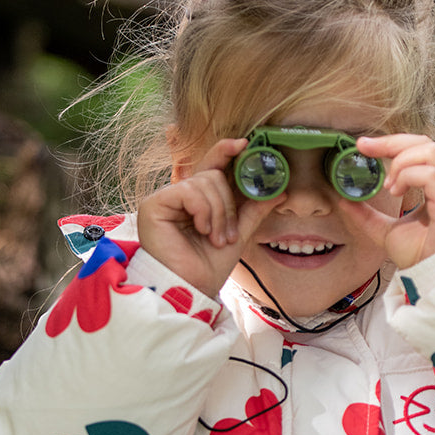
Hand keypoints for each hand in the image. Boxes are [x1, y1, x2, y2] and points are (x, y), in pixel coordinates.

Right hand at [136, 138, 263, 299]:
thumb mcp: (238, 234)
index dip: (227, 152)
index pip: (213, 166)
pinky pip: (190, 191)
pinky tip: (202, 230)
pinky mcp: (154, 204)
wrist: (190, 290)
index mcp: (197, 201)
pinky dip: (204, 211)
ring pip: (205, 182)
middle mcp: (179, 196)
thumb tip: (280, 190)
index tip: (246, 144)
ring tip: (216, 239)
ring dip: (220, 214)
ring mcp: (165, 199)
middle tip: (229, 234)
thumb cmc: (207, 268)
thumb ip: (254, 210)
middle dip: (229, 205)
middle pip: (214, 174)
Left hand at [345, 135, 434, 268]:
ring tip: (388, 186)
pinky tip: (396, 192)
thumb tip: (342, 199)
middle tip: (367, 154)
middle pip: (425, 143)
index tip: (363, 145)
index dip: (390, 142)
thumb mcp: (385, 230)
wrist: (432, 280)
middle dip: (392, 144)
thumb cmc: (419, 255)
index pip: (420, 147)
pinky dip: (409, 177)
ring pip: (431, 153)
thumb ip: (366, 214)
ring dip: (401, 164)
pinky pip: (432, 176)